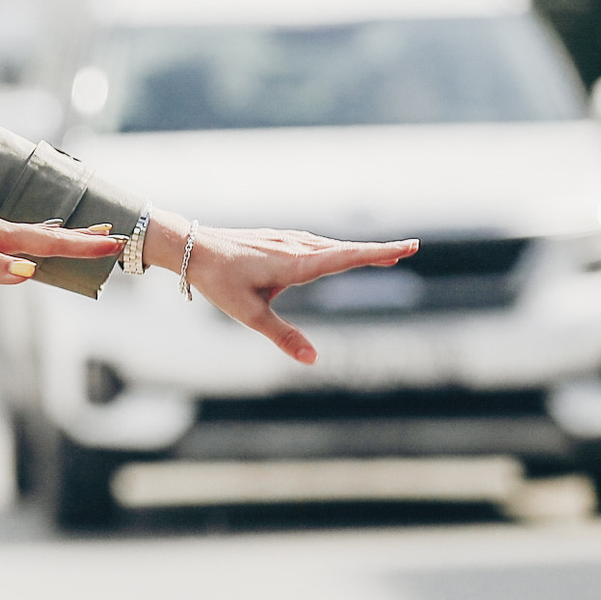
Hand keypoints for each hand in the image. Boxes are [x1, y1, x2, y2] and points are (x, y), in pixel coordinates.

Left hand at [0, 168, 126, 284]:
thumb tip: (28, 274)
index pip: (44, 242)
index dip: (79, 246)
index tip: (113, 243)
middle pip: (42, 234)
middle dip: (76, 238)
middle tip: (110, 236)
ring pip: (25, 236)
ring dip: (54, 238)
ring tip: (76, 238)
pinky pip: (5, 242)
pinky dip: (25, 244)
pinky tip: (20, 249)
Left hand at [145, 209, 417, 364]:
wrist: (191, 248)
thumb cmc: (219, 281)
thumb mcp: (248, 314)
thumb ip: (283, 336)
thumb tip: (313, 360)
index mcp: (294, 264)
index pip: (346, 258)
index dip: (378, 254)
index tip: (407, 247)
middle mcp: (295, 248)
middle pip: (345, 249)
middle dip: (377, 251)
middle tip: (410, 249)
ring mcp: (287, 240)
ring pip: (331, 246)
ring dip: (359, 250)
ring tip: (386, 255)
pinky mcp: (278, 239)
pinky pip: (316, 244)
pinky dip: (337, 248)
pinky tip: (341, 253)